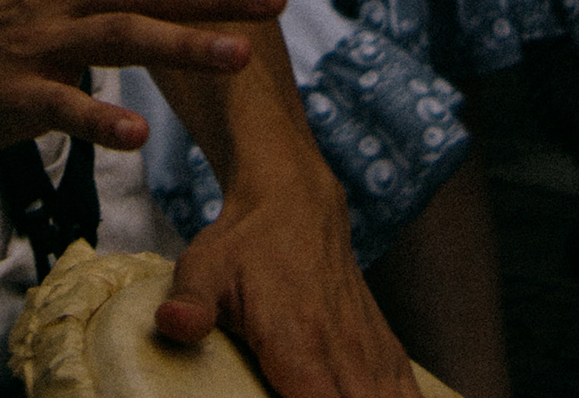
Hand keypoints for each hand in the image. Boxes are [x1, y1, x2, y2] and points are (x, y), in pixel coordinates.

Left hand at [159, 162, 417, 397]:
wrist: (294, 200)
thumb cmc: (243, 243)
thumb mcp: (204, 266)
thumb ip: (192, 303)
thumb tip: (170, 324)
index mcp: (298, 341)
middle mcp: (342, 351)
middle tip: (301, 396)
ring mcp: (368, 350)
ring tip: (339, 396)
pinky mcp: (384, 347)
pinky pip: (407, 393)